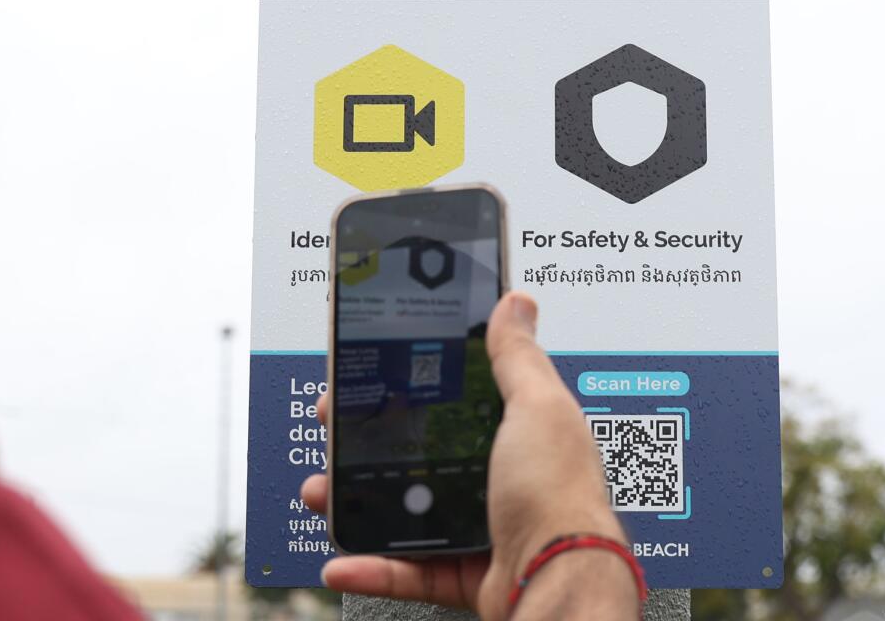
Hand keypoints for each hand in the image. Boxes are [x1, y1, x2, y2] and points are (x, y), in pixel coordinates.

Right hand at [300, 291, 635, 619]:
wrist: (559, 581)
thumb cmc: (559, 495)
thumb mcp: (536, 407)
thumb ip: (518, 357)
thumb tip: (516, 303)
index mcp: (521, 431)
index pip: (461, 396)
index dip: (415, 380)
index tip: (375, 370)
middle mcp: (503, 475)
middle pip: (424, 450)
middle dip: (371, 439)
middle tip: (337, 423)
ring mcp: (483, 524)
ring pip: (405, 509)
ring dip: (358, 500)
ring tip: (325, 487)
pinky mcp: (467, 571)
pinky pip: (408, 568)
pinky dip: (372, 566)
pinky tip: (344, 557)